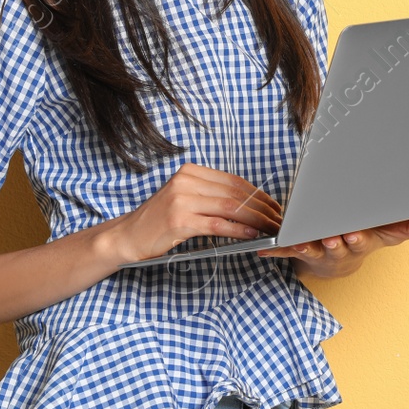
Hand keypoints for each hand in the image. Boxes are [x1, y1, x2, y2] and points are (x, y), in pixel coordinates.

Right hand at [101, 163, 282, 265]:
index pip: (235, 181)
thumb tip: (251, 204)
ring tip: (272, 229)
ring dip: (256, 219)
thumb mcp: (186, 198)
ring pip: (230, 207)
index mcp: (191, 172)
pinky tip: (252, 235)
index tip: (275, 206)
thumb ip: (212, 196)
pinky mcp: (179, 219)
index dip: (260, 194)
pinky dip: (238, 230)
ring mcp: (182, 199)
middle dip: (263, 208)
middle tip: (280, 220)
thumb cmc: (160, 220)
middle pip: (236, 193)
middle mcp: (186, 181)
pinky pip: (217, 224)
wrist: (128, 236)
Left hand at [257, 214, 408, 278]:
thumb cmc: (362, 238)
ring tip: (296, 241)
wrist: (335, 261)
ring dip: (304, 246)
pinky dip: (276, 250)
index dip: (358, 239)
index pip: (364, 241)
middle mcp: (341, 250)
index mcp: (362, 242)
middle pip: (338, 247)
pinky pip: (287, 251)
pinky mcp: (300, 251)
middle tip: (331, 237)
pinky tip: (264, 250)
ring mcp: (320, 252)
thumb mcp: (386, 233)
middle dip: (334, 242)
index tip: (353, 235)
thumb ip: (408, 226)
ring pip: (312, 250)